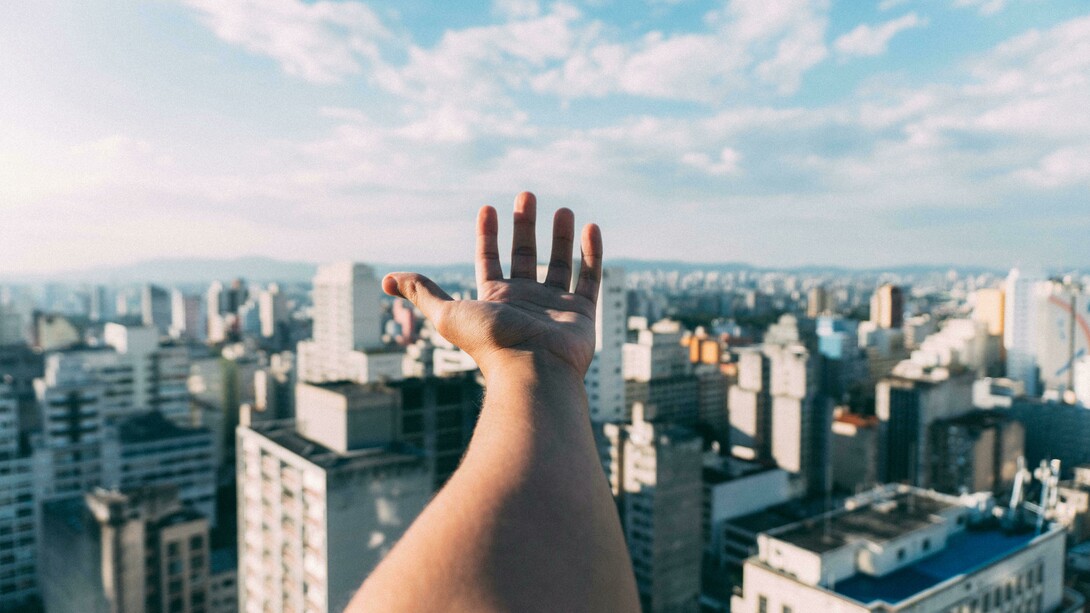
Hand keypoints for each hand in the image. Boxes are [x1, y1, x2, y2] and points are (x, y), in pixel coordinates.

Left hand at [382, 192, 602, 378]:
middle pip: (524, 256)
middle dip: (524, 226)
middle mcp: (524, 301)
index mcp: (495, 300)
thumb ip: (422, 293)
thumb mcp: (447, 313)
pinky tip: (591, 228)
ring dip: (560, 237)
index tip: (488, 208)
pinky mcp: (581, 313)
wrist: (533, 370)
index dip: (487, 235)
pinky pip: (589, 278)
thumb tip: (386, 280)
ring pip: (559, 264)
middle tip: (526, 195)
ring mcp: (554, 307)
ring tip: (562, 209)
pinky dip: (592, 254)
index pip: (489, 260)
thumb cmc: (490, 342)